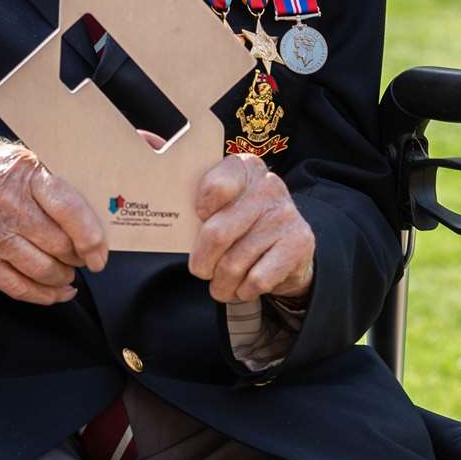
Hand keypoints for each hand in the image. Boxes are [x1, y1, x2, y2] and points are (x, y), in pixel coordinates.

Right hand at [0, 131, 107, 304]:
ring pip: (40, 270)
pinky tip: (56, 292)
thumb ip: (58, 184)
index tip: (100, 253)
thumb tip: (96, 217)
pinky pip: (16, 287)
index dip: (91, 238)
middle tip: (85, 258)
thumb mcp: (27, 160)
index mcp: (27, 175)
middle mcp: (8, 205)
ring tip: (68, 272)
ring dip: (62, 277)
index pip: (68, 210)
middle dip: (78, 258)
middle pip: (57, 245)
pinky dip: (42, 295)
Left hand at [188, 153, 314, 304]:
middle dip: (202, 262)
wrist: (291, 247)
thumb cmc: (243, 224)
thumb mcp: (224, 206)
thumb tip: (162, 206)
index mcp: (243, 168)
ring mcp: (285, 215)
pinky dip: (243, 291)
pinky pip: (256, 280)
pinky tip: (244, 286)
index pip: (214, 187)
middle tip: (201, 270)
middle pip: (217, 234)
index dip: (200, 210)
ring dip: (221, 284)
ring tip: (221, 284)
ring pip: (234, 263)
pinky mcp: (298, 243)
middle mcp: (268, 186)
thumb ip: (200, 207)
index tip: (200, 219)